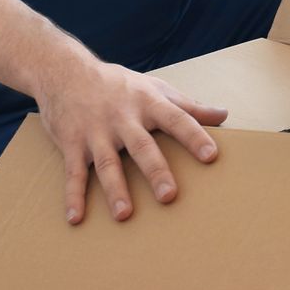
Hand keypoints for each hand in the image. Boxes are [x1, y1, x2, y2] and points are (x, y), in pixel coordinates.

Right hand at [35, 56, 227, 224]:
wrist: (65, 71)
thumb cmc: (119, 84)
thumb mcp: (155, 88)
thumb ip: (189, 106)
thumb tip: (224, 115)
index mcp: (147, 103)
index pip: (176, 119)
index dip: (194, 136)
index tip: (211, 155)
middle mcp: (122, 118)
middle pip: (142, 147)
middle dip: (155, 171)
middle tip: (169, 195)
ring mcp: (95, 132)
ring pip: (107, 164)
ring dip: (115, 190)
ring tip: (124, 215)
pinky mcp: (71, 143)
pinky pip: (74, 173)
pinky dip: (73, 196)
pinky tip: (75, 218)